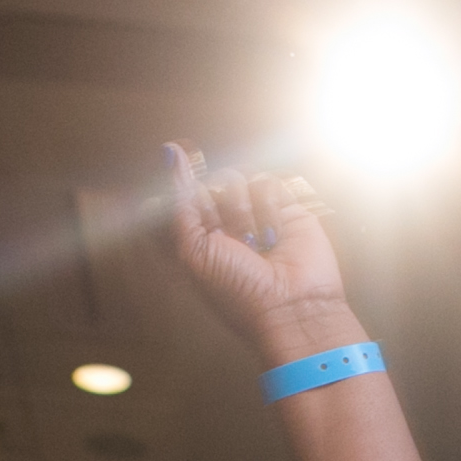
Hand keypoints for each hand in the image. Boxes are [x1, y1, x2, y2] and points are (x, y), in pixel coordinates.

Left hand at [164, 144, 357, 362]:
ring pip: (235, 177)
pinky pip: (266, 182)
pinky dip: (268, 209)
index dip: (179, 190)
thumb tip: (170, 151)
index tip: (183, 193)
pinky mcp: (283, 206)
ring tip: (256, 244)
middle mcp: (222, 221)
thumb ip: (178, 203)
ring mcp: (253, 212)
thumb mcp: (192, 251)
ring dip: (242, 211)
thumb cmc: (238, 291)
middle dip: (215, 206)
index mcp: (195, 234)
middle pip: (207, 180)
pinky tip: (274, 237)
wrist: (291, 309)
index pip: (178, 194)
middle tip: (228, 238)